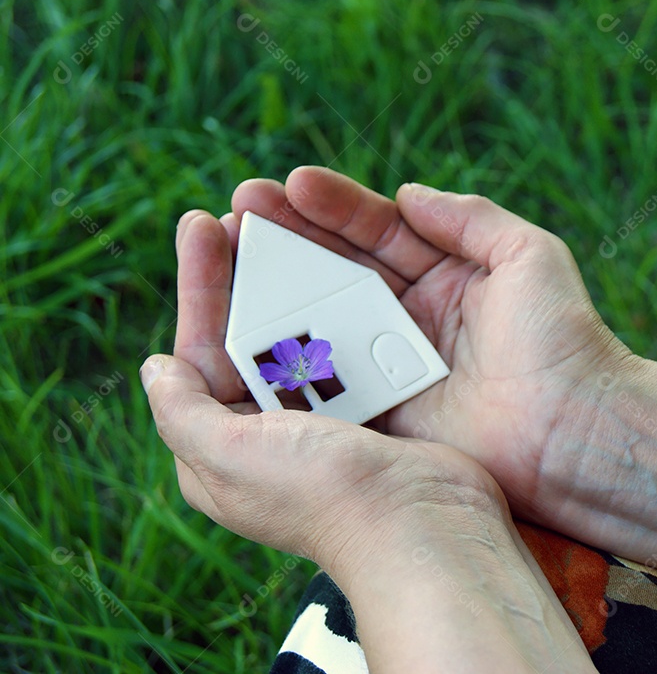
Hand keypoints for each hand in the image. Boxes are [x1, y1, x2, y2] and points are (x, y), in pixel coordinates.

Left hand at [148, 211, 504, 569]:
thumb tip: (155, 368)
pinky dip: (344, 307)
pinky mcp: (374, 411)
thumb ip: (182, 412)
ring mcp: (325, 421)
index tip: (204, 225)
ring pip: (303, 331)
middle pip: (250, 332)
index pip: (200, 349)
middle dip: (245, 271)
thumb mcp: (228, 455)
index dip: (201, 284)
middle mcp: (271, 433)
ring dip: (296, 280)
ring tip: (293, 225)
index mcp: (227, 446)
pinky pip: (350, 345)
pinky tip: (344, 269)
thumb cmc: (325, 495)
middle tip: (245, 208)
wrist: (424, 526)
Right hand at [223, 168, 636, 526]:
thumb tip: (407, 191)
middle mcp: (415, 319)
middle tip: (239, 207)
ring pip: (325, 319)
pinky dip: (288, 354)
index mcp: (449, 278)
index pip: (380, 231)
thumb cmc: (563, 340)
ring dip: (277, 289)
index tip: (288, 184)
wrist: (575, 432)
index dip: (334, 207)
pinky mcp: (384, 415)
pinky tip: (247, 323)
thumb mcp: (529, 255)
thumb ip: (470, 217)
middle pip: (341, 269)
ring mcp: (395, 367)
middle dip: (291, 237)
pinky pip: (327, 379)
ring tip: (230, 251)